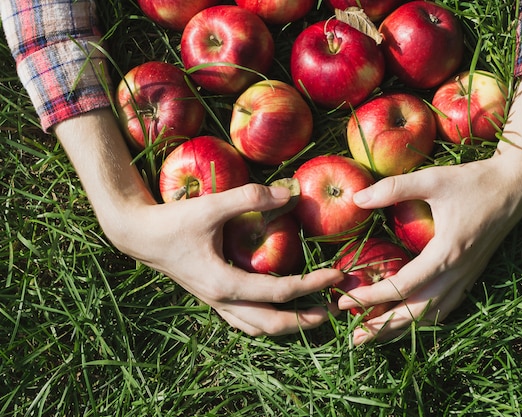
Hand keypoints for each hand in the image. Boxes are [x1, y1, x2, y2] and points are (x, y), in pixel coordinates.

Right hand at [54, 109, 342, 336]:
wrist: (137, 235)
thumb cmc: (172, 221)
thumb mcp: (211, 207)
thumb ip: (249, 198)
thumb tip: (289, 192)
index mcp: (224, 283)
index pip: (280, 292)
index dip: (312, 284)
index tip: (336, 275)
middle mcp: (221, 300)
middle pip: (271, 324)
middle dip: (304, 320)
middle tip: (332, 310)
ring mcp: (215, 303)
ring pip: (256, 328)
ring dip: (286, 326)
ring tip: (310, 317)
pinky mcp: (210, 297)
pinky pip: (242, 320)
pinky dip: (264, 321)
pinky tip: (275, 311)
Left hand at [337, 76, 521, 344]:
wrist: (516, 186)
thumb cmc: (474, 181)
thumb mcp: (433, 179)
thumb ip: (394, 188)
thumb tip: (357, 198)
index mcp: (446, 253)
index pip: (402, 286)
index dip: (371, 297)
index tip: (344, 301)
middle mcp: (458, 272)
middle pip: (417, 313)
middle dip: (384, 327)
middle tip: (354, 338)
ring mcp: (467, 277)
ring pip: (433, 315)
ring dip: (404, 327)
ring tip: (376, 335)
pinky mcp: (472, 275)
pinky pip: (447, 307)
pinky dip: (425, 319)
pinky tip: (410, 321)